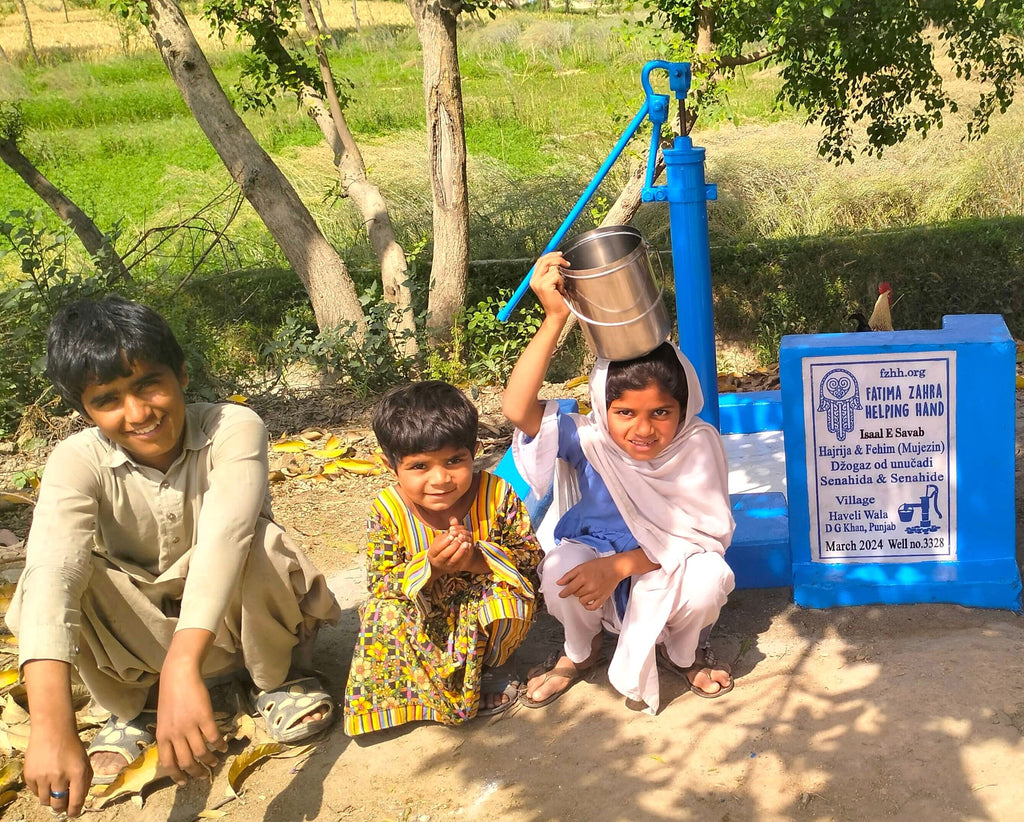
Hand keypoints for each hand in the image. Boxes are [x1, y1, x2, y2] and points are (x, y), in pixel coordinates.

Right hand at [24, 723, 90, 817]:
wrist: (52, 730)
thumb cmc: (72, 746)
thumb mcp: (84, 761)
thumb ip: (84, 780)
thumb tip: (79, 800)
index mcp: (78, 772)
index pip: (76, 800)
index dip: (75, 811)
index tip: (73, 813)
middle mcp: (60, 776)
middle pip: (59, 804)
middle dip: (62, 807)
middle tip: (62, 805)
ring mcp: (43, 776)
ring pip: (45, 801)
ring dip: (50, 800)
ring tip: (54, 791)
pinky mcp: (30, 775)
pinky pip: (35, 793)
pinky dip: (41, 791)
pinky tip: (45, 780)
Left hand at [156, 638, 226, 784]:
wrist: (179, 675)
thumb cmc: (170, 695)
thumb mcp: (163, 719)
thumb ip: (168, 735)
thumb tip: (176, 752)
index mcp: (162, 736)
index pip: (168, 763)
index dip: (176, 775)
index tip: (184, 782)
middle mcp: (175, 734)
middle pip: (186, 761)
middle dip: (196, 772)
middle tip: (202, 775)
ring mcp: (190, 726)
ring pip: (201, 752)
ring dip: (210, 760)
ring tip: (215, 762)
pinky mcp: (204, 717)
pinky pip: (214, 737)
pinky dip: (220, 745)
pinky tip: (224, 746)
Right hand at [428, 518, 474, 574]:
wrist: (443, 562)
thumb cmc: (442, 547)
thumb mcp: (442, 538)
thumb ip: (448, 530)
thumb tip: (453, 518)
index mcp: (432, 554)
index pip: (437, 548)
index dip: (444, 541)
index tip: (452, 534)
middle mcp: (437, 562)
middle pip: (445, 555)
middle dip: (453, 546)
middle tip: (460, 538)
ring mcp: (446, 567)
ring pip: (453, 560)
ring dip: (460, 552)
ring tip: (467, 543)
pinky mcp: (454, 569)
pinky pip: (460, 563)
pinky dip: (464, 555)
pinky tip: (469, 548)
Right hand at [530, 251, 570, 321]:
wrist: (556, 315)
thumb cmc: (558, 301)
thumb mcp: (553, 284)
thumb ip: (551, 273)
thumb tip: (557, 259)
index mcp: (534, 279)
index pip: (541, 260)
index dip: (550, 255)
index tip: (560, 254)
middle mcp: (534, 280)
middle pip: (545, 260)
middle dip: (557, 259)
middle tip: (567, 264)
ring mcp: (538, 283)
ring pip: (553, 268)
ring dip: (561, 276)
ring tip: (560, 287)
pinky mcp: (544, 286)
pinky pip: (557, 276)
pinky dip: (561, 282)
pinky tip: (560, 291)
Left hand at [557, 556, 624, 610]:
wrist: (615, 567)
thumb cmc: (599, 565)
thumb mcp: (581, 566)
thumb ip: (569, 575)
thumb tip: (559, 583)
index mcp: (583, 577)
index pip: (569, 589)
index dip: (564, 593)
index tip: (561, 595)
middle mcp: (589, 586)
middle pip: (575, 594)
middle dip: (575, 590)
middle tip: (580, 585)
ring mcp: (596, 593)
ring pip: (582, 601)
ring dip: (581, 596)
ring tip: (585, 590)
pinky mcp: (602, 598)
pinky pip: (592, 607)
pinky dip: (588, 606)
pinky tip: (587, 601)